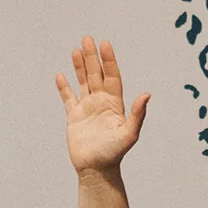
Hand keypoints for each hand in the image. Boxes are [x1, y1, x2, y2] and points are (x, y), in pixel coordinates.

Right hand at [55, 38, 149, 175]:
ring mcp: (87, 109)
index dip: (109, 61)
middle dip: (92, 57)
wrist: (97, 170)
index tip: (105, 44)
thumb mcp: (129, 134)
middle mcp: (102, 103)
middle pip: (96, 75)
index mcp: (115, 104)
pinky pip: (68, 98)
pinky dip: (64, 87)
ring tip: (76, 49)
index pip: (112, 77)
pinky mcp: (74, 117)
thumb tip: (147, 95)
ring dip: (80, 66)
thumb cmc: (115, 153)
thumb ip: (137, 114)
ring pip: (83, 82)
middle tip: (87, 38)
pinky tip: (60, 75)